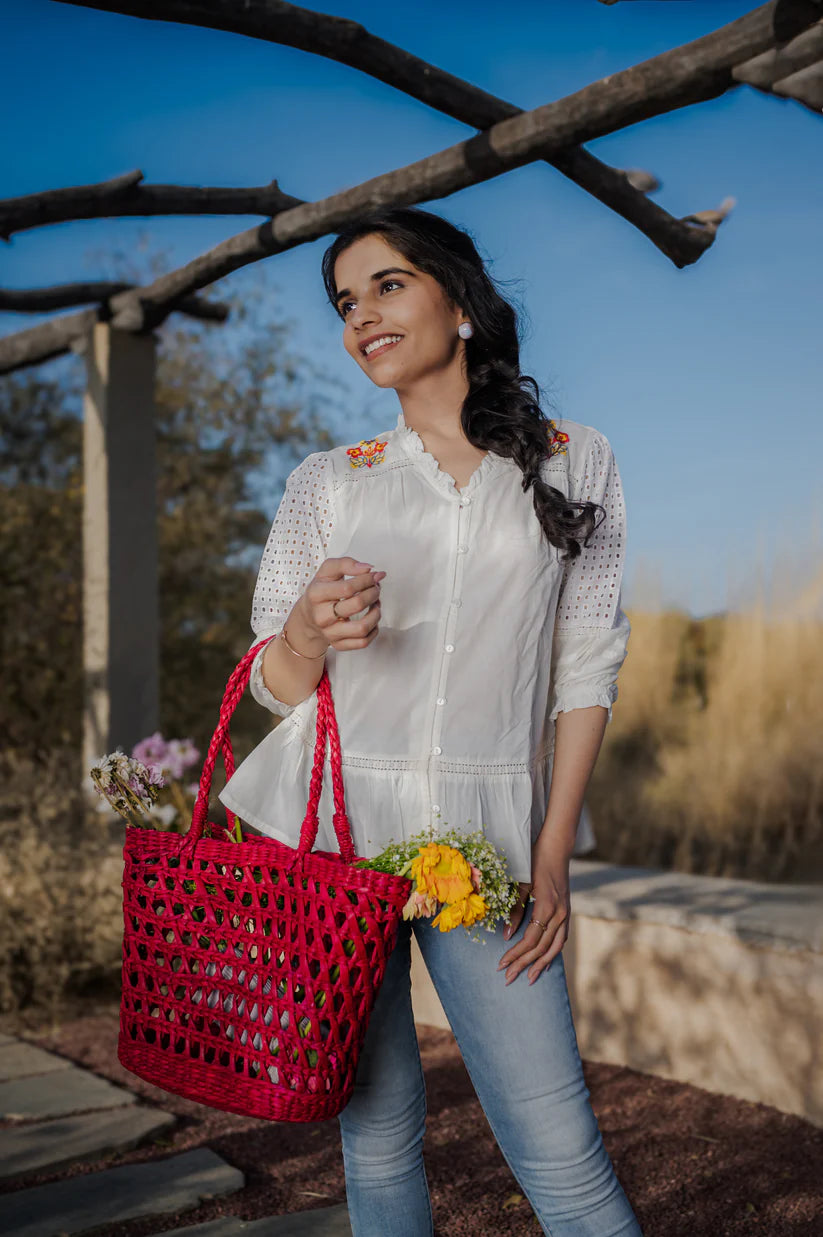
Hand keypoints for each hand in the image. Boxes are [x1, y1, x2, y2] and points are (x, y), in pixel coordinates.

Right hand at [299, 555, 386, 652]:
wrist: (308, 616)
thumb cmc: (321, 591)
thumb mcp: (327, 571)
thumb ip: (346, 564)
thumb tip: (369, 569)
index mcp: (316, 595)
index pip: (348, 588)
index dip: (366, 580)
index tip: (375, 575)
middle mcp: (321, 616)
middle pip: (357, 605)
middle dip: (373, 593)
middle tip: (376, 587)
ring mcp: (330, 633)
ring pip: (362, 628)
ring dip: (376, 613)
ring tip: (376, 603)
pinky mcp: (338, 644)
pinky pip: (363, 642)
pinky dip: (374, 630)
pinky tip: (372, 619)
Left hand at [497, 844, 570, 984]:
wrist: (556, 848)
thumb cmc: (534, 862)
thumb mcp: (521, 884)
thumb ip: (515, 910)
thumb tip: (506, 936)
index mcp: (547, 907)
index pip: (529, 940)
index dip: (515, 954)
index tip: (501, 965)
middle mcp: (560, 914)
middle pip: (541, 948)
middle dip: (524, 965)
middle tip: (509, 978)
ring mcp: (566, 914)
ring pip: (555, 947)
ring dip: (541, 964)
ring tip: (530, 979)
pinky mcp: (567, 912)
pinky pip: (561, 938)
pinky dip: (553, 952)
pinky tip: (545, 962)